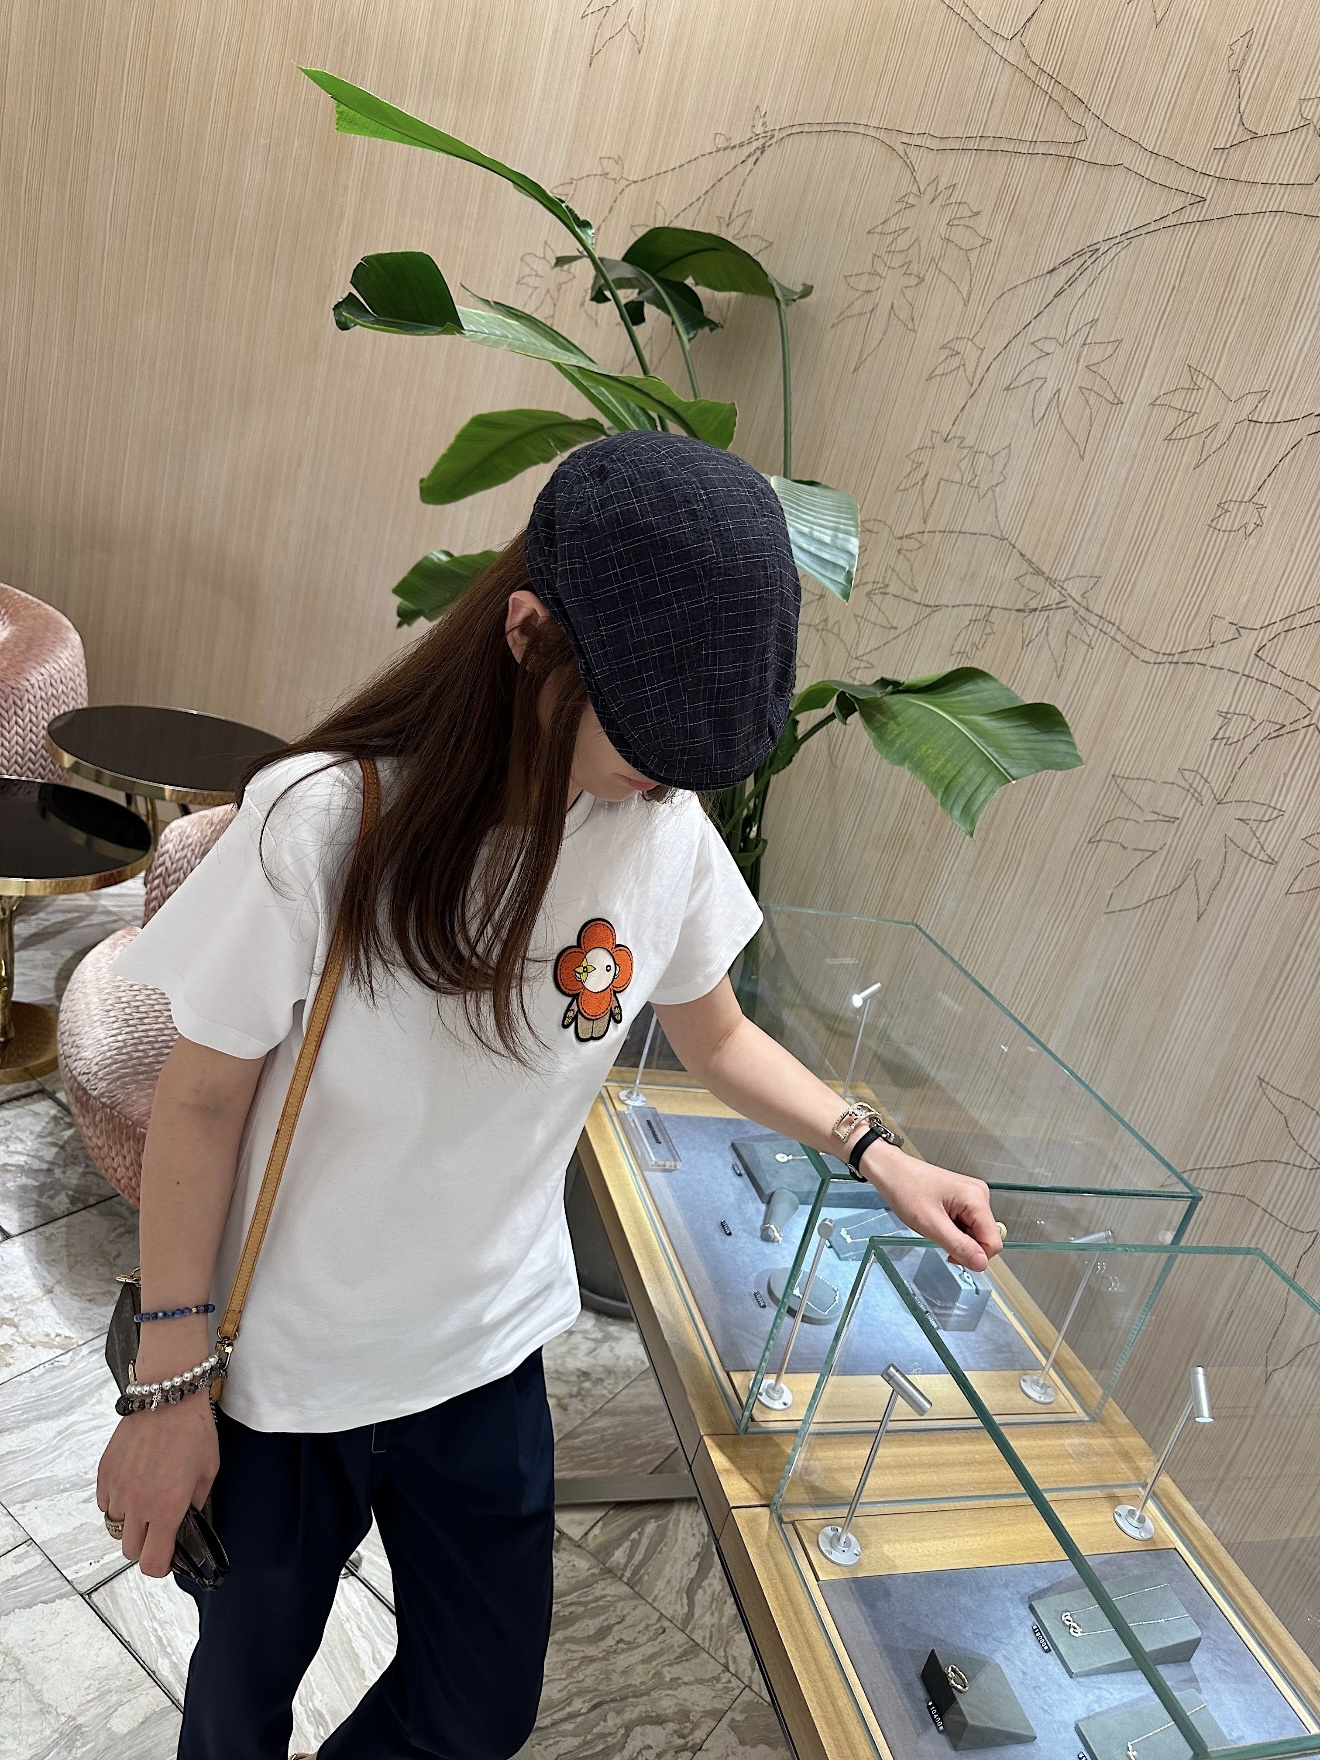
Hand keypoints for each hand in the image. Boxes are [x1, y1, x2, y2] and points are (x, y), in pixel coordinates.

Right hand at [96, 1395, 219, 1577]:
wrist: (167, 1396)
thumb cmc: (193, 1430)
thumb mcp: (208, 1471)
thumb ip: (196, 1503)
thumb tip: (188, 1520)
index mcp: (165, 1509)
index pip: (152, 1562)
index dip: (161, 1567)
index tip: (170, 1558)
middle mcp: (137, 1505)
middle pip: (130, 1550)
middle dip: (146, 1546)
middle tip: (160, 1529)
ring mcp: (116, 1489)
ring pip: (114, 1526)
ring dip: (129, 1523)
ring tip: (146, 1502)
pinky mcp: (104, 1474)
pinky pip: (104, 1502)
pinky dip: (116, 1502)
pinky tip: (134, 1485)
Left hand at [860, 1143, 1000, 1271]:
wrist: (891, 1171)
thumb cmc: (905, 1189)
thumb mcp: (931, 1225)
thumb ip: (959, 1246)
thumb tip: (981, 1264)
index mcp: (976, 1198)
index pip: (993, 1242)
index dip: (974, 1256)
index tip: (952, 1255)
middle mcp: (979, 1194)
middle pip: (985, 1237)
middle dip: (964, 1246)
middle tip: (938, 1237)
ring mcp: (972, 1195)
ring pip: (975, 1232)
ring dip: (957, 1237)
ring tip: (935, 1225)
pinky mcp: (964, 1198)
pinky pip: (967, 1223)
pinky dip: (953, 1229)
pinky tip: (937, 1221)